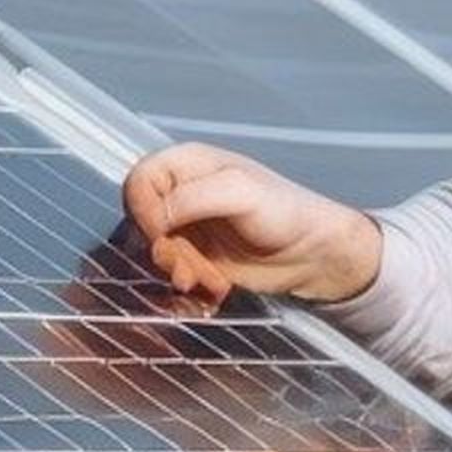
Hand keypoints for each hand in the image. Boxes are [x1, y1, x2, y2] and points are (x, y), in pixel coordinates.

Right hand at [120, 143, 383, 306]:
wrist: (313, 254)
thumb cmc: (284, 212)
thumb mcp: (240, 192)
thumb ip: (192, 198)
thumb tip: (157, 219)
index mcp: (187, 164)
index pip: (138, 182)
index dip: (144, 212)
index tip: (165, 235)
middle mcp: (182, 192)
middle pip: (142, 222)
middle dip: (166, 252)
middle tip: (192, 270)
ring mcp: (188, 226)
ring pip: (156, 253)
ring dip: (181, 273)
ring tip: (213, 281)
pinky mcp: (196, 256)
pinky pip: (172, 272)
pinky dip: (191, 284)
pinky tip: (217, 287)